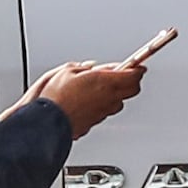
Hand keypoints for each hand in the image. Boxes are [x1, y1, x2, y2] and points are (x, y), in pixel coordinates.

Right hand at [29, 60, 144, 140]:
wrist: (49, 122)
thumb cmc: (57, 97)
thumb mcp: (68, 71)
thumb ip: (84, 69)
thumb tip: (90, 68)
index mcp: (106, 82)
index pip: (134, 75)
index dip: (137, 68)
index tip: (137, 65)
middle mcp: (109, 99)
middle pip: (132, 90)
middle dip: (130, 81)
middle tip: (122, 75)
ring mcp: (104, 112)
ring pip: (119, 102)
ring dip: (115, 93)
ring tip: (101, 87)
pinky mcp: (95, 122)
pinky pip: (105, 111)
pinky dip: (103, 104)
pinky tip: (90, 100)